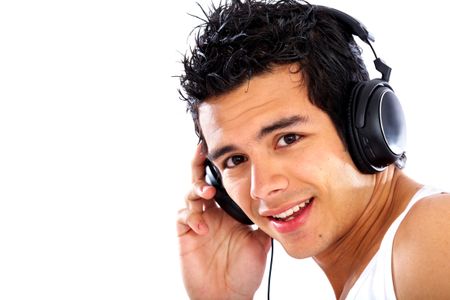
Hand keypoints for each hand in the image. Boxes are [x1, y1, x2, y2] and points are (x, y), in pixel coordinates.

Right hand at [177, 144, 270, 299]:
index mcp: (227, 211)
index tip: (223, 151)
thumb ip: (265, 221)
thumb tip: (279, 203)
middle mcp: (210, 213)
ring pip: (190, 196)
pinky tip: (204, 226)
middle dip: (200, 165)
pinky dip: (192, 217)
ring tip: (207, 193)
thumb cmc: (244, 272)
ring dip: (197, 190)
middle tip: (202, 151)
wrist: (228, 296)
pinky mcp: (185, 234)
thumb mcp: (260, 242)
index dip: (219, 167)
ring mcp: (197, 222)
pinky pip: (183, 217)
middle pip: (200, 181)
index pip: (221, 183)